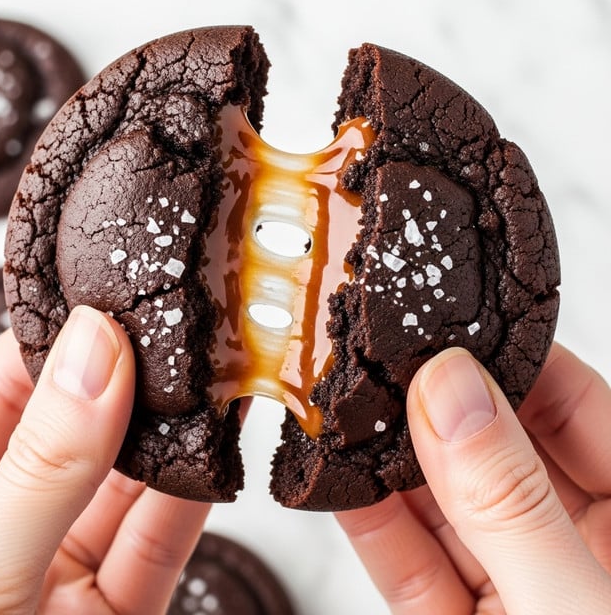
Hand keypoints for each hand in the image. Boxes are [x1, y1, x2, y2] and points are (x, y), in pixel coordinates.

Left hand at [0, 306, 208, 613]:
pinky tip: (216, 451)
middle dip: (135, 381)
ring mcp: (62, 565)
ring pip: (128, 484)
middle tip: (181, 332)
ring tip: (214, 379)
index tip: (117, 300)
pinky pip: (159, 542)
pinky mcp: (118, 606)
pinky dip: (194, 499)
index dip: (60, 339)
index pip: (3, 388)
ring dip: (176, 435)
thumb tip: (97, 353)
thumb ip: (46, 463)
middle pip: (79, 429)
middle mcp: (7, 521)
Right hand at [337, 344, 610, 613]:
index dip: (509, 358)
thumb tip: (450, 390)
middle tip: (380, 360)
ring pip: (442, 502)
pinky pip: (409, 564)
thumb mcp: (574, 606)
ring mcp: (512, 586)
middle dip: (432, 402)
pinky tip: (342, 483)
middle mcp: (570, 546)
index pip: (570, 406)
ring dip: (387, 458)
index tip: (445, 329)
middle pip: (493, 446)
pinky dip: (371, 523)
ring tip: (347, 409)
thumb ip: (510, 502)